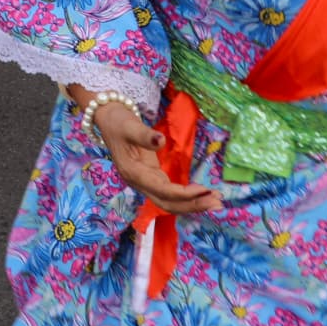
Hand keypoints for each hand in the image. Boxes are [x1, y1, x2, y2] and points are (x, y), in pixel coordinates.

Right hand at [87, 95, 219, 215]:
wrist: (108, 119)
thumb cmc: (118, 122)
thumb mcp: (129, 125)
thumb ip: (144, 135)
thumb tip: (160, 141)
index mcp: (133, 173)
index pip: (162, 190)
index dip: (183, 193)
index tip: (204, 189)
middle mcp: (139, 183)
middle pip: (167, 203)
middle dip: (192, 206)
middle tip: (218, 202)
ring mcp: (145, 182)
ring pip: (170, 202)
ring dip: (193, 205)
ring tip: (216, 201)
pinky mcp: (151, 178)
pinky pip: (171, 194)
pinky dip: (188, 198)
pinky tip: (204, 195)